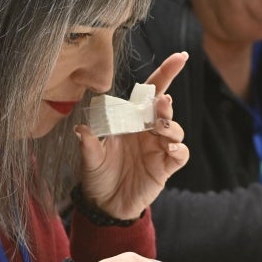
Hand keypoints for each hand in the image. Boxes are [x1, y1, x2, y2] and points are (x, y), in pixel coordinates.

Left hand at [74, 52, 189, 218]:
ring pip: (175, 129)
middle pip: (165, 108)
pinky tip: (169, 148)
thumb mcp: (89, 159)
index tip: (181, 56)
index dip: (166, 73)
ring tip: (159, 127)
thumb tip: (80, 129)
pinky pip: (180, 154)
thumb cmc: (97, 175)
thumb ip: (88, 144)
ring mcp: (158, 149)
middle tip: (162, 101)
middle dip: (165, 102)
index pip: (150, 92)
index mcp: (131, 120)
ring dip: (170, 125)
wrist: (105, 205)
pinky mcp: (165, 167)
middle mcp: (147, 131)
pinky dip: (178, 149)